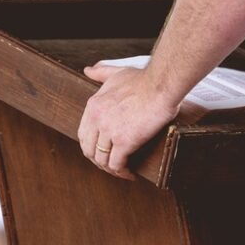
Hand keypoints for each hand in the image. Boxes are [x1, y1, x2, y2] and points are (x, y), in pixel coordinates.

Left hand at [78, 64, 179, 179]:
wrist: (161, 84)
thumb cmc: (144, 78)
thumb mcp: (117, 73)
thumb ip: (101, 73)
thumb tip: (87, 70)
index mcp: (93, 105)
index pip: (83, 134)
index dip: (91, 146)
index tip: (103, 150)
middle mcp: (97, 119)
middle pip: (88, 149)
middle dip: (98, 160)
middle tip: (111, 165)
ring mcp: (109, 131)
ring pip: (102, 160)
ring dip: (110, 169)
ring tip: (122, 171)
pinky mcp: (124, 141)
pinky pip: (117, 164)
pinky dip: (122, 173)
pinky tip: (130, 174)